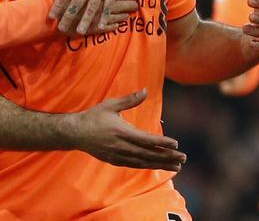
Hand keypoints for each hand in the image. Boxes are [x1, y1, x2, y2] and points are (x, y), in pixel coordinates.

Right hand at [67, 89, 186, 170]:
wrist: (75, 133)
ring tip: (176, 167)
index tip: (176, 144)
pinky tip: (157, 167)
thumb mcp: (111, 105)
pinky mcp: (115, 161)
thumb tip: (145, 91)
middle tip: (183, 158)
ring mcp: (118, 156)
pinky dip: (148, 166)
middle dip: (167, 157)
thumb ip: (129, 100)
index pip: (147, 139)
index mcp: (122, 132)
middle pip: (148, 154)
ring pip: (143, 162)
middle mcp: (122, 147)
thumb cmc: (94, 117)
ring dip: (161, 164)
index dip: (162, 142)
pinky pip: (135, 165)